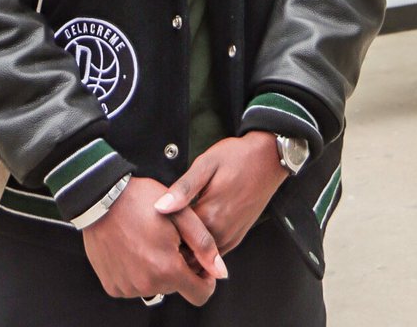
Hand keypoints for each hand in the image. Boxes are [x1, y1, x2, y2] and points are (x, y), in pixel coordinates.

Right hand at [83, 176, 225, 305]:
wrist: (102, 197)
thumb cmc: (142, 201)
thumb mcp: (181, 214)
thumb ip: (204, 244)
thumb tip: (221, 272)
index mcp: (167, 269)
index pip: (200, 294)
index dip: (206, 279)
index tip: (199, 261)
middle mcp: (146, 284)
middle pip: (177, 287)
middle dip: (178, 267)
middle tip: (169, 239)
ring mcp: (127, 287)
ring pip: (156, 286)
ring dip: (157, 269)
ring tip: (149, 240)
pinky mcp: (112, 286)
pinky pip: (134, 286)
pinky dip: (138, 271)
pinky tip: (134, 248)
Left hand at [154, 133, 287, 254]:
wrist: (269, 158)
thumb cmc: (236, 157)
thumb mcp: (206, 164)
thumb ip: (183, 189)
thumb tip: (159, 207)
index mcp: (209, 215)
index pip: (175, 238)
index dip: (159, 234)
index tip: (147, 225)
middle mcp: (221, 232)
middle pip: (186, 253)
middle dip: (169, 248)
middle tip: (154, 233)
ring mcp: (231, 237)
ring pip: (200, 259)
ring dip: (185, 251)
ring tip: (169, 234)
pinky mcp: (237, 237)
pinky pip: (214, 254)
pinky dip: (200, 250)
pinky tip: (189, 234)